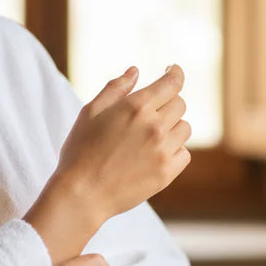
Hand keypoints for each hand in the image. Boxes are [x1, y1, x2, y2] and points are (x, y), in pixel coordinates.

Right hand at [54, 64, 190, 221]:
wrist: (82, 194)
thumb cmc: (80, 151)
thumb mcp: (90, 112)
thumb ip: (115, 89)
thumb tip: (136, 71)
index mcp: (136, 107)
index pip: (171, 83)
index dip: (175, 73)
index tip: (173, 71)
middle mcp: (155, 126)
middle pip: (180, 104)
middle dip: (167, 103)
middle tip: (150, 113)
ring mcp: (163, 150)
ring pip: (184, 128)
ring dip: (172, 127)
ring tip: (149, 137)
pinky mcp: (167, 173)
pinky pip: (184, 154)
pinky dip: (174, 151)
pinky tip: (155, 154)